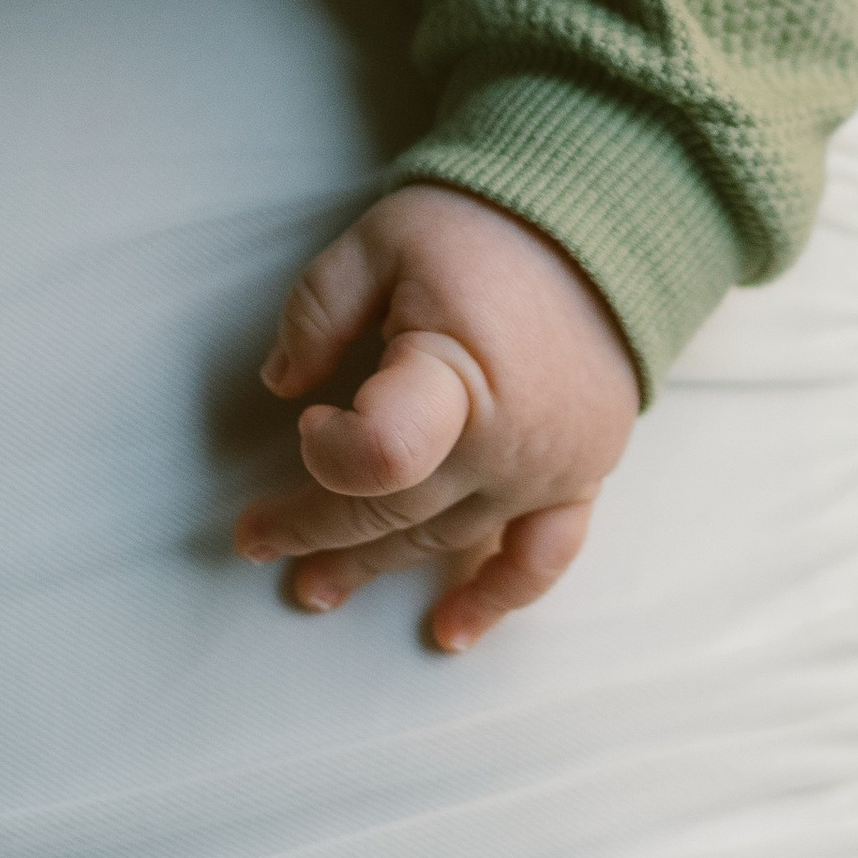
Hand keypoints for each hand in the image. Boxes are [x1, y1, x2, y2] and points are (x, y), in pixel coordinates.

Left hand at [236, 181, 639, 652]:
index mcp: (457, 374)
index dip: (328, 455)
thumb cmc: (487, 230)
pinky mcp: (578, 478)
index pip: (382, 455)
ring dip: (377, 567)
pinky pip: (539, 559)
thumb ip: (319, 309)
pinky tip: (449, 632)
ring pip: (446, 541)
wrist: (602, 225)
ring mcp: (547, 470)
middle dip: (314, 528)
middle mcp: (507, 440)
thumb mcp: (382, 240)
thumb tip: (279, 383)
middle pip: (395, 510)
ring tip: (313, 587)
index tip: (305, 421)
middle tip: (254, 540)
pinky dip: (495, 599)